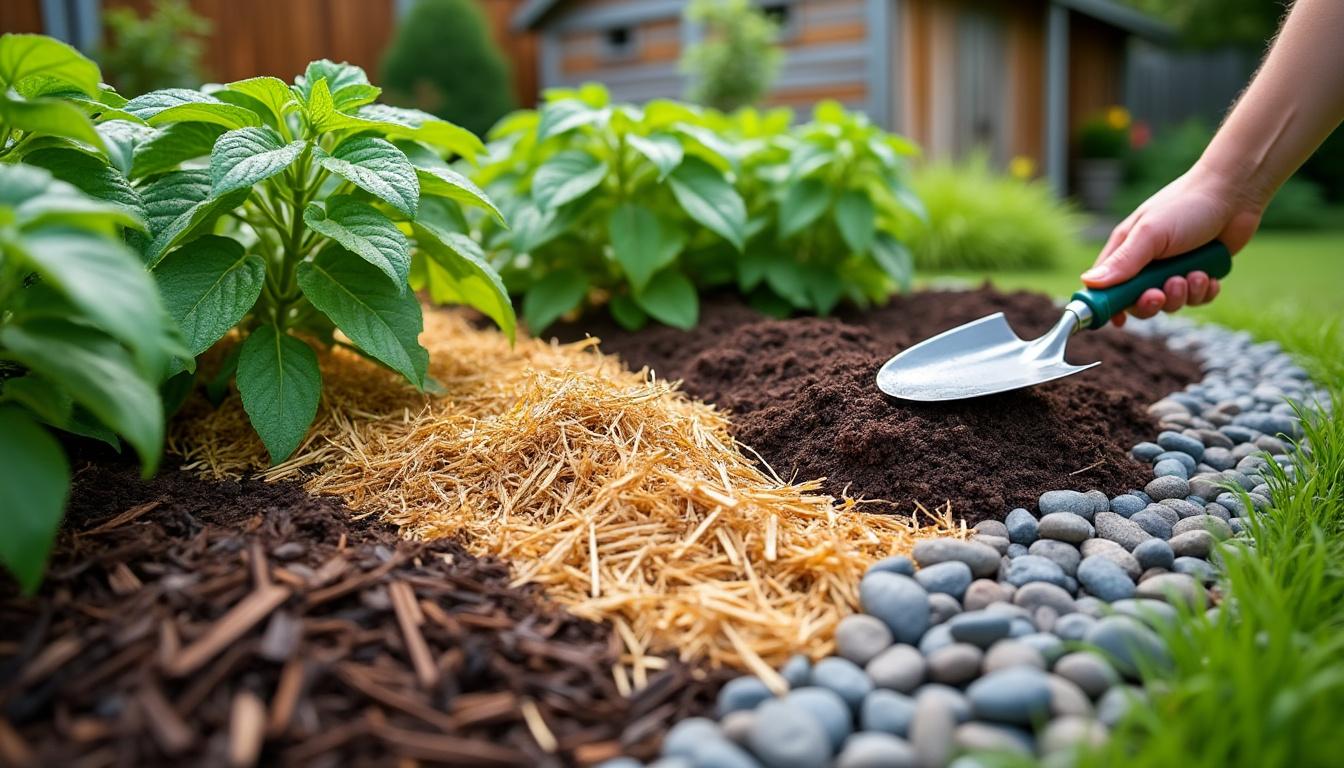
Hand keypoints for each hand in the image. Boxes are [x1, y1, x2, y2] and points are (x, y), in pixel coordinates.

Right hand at [1082, 163, 1262, 325]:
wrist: (1234, 193)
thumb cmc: (1186, 205)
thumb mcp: (1150, 234)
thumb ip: (1122, 261)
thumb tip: (1089, 282)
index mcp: (1127, 249)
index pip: (1106, 285)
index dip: (1109, 304)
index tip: (1117, 319)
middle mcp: (1147, 262)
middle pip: (1138, 301)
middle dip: (1151, 303)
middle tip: (1161, 294)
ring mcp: (1174, 268)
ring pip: (1170, 302)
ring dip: (1183, 295)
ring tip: (1194, 275)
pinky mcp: (1200, 273)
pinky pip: (1196, 298)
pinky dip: (1203, 292)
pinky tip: (1210, 276)